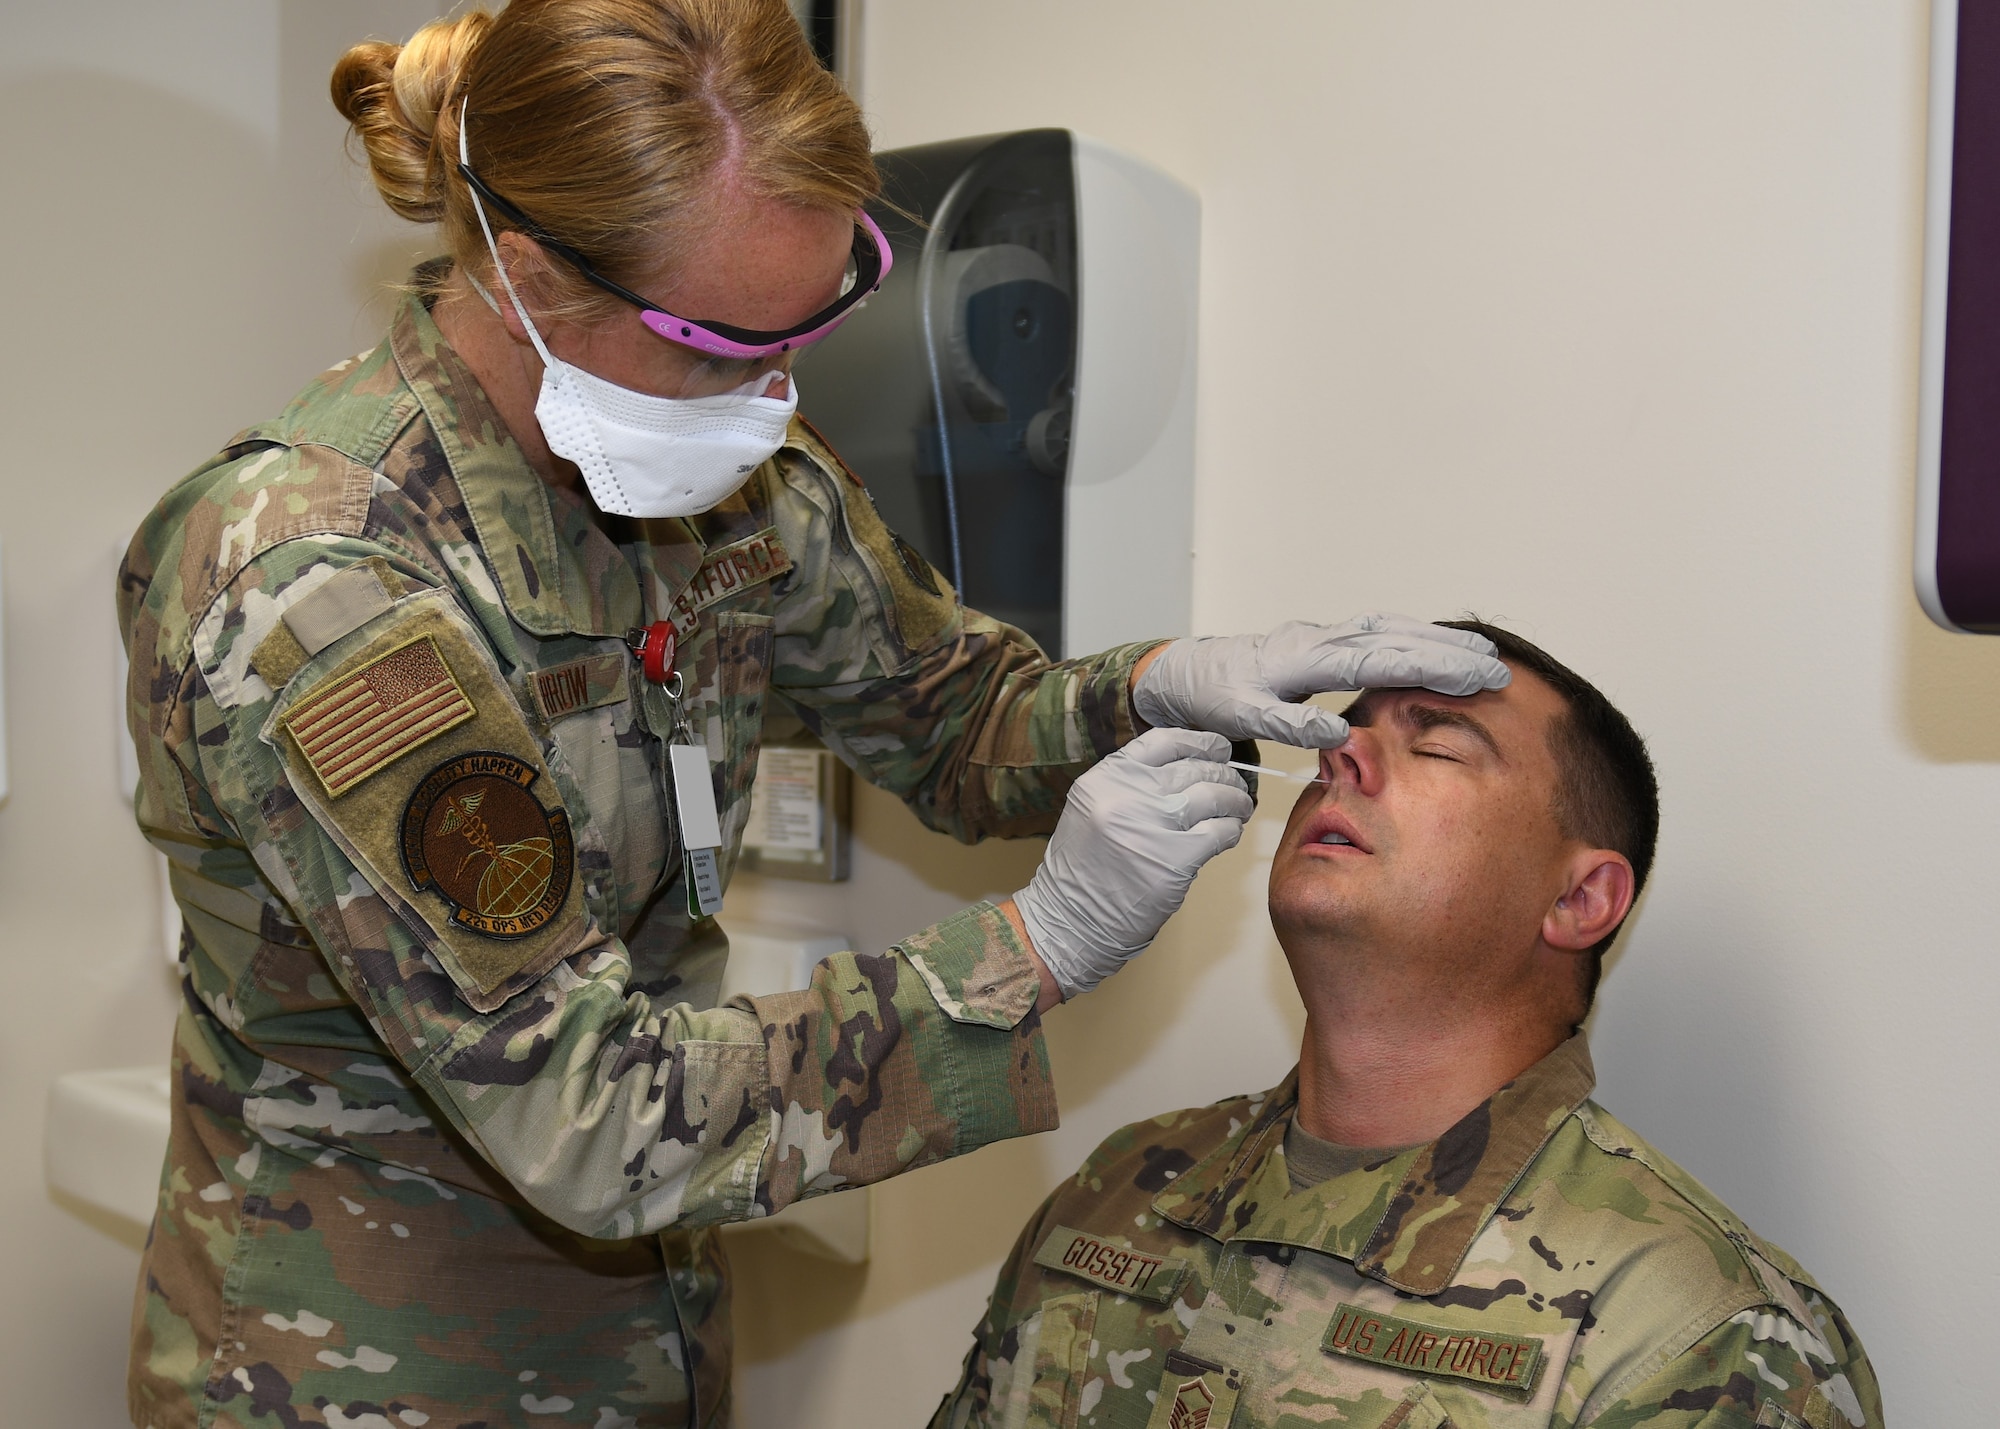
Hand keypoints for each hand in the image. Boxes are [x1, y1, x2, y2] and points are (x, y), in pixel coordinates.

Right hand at [1013, 728, 1253, 999]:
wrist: (1071, 920)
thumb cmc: (1085, 869)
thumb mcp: (1094, 808)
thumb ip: (1132, 784)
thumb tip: (1190, 766)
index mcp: (1106, 777)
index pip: (1164, 741)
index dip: (1199, 741)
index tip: (1217, 748)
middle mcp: (1128, 794)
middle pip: (1195, 767)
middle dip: (1224, 773)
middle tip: (1235, 782)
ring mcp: (1152, 826)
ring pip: (1214, 796)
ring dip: (1235, 800)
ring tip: (1239, 806)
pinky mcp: (1175, 860)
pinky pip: (1220, 832)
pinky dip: (1231, 830)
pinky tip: (1230, 833)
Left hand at [1132, 614, 1509, 747]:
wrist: (1185, 675)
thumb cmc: (1212, 696)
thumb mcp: (1240, 715)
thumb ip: (1286, 723)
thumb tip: (1337, 733)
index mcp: (1305, 659)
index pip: (1380, 660)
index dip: (1429, 667)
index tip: (1472, 676)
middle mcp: (1319, 640)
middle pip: (1395, 637)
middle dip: (1448, 651)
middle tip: (1498, 667)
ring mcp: (1322, 637)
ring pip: (1390, 629)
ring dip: (1435, 640)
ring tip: (1481, 654)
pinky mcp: (1321, 643)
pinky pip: (1376, 632)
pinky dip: (1410, 636)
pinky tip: (1433, 647)